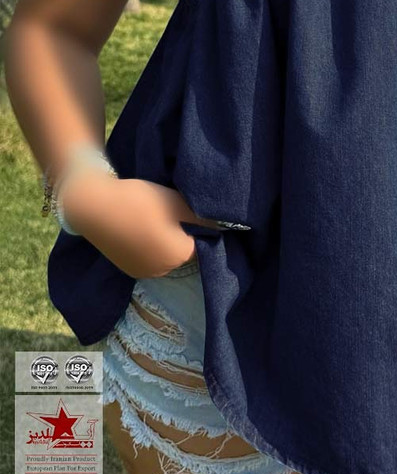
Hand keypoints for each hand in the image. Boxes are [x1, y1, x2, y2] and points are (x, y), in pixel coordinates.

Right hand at [59, 171, 197, 278]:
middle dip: (184, 233)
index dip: (201, 226)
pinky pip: (148, 257)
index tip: (192, 210)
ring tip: (155, 217)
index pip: (204, 243)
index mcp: (180, 256)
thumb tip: (225, 225)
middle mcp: (164, 271)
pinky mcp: (126, 268)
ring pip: (165, 254)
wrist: (93, 206)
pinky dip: (149, 244)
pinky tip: (140, 226)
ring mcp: (143, 271)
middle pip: (184, 250)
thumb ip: (205, 217)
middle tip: (173, 211)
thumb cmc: (141, 201)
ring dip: (165, 240)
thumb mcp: (178, 203)